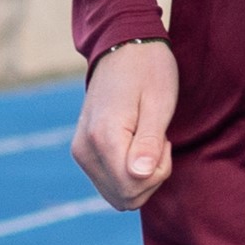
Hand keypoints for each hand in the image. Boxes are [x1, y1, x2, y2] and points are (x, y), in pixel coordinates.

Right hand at [75, 40, 175, 209]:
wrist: (122, 46)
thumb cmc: (148, 71)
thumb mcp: (159, 104)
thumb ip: (149, 143)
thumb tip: (139, 176)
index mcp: (103, 137)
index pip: (133, 187)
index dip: (158, 172)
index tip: (165, 140)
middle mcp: (84, 149)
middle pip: (125, 198)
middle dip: (151, 178)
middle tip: (160, 142)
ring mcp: (80, 152)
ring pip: (117, 195)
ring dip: (141, 177)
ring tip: (149, 141)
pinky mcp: (82, 152)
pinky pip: (110, 183)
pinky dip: (129, 174)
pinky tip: (137, 145)